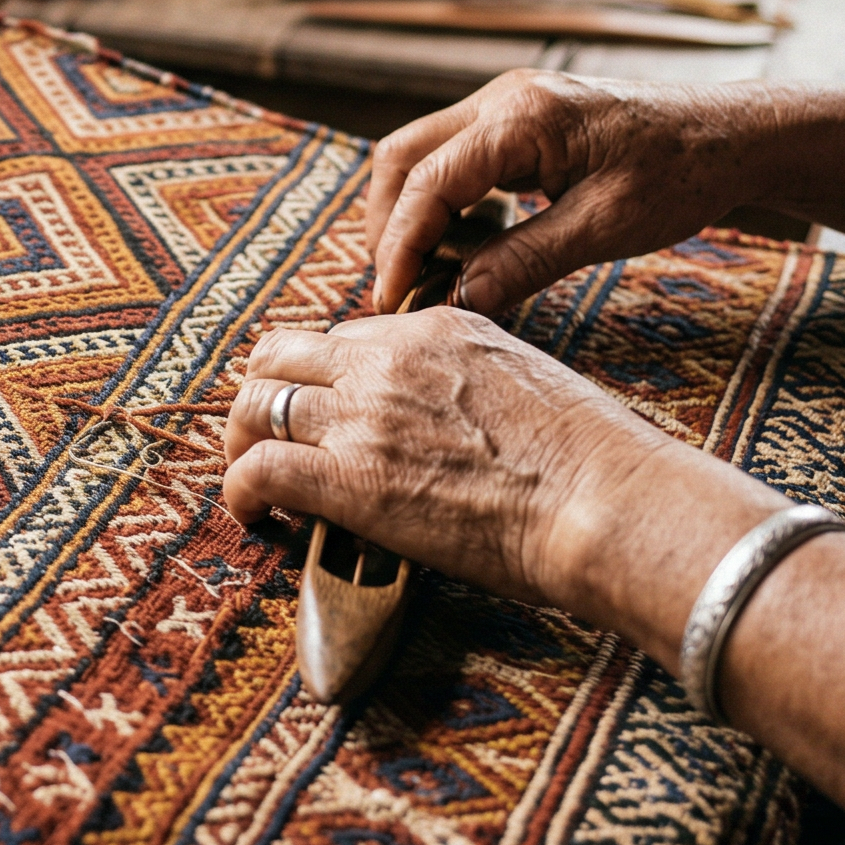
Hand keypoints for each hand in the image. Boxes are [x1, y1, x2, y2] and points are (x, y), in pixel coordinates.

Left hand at [222, 310, 785, 646]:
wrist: (605, 500)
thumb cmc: (592, 461)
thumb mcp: (525, 381)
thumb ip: (469, 382)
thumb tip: (447, 419)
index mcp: (435, 329)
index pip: (344, 338)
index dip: (321, 379)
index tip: (323, 416)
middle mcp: (387, 361)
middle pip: (279, 355)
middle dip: (262, 394)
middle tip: (264, 437)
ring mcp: (361, 417)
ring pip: (254, 407)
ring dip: (242, 443)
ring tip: (252, 482)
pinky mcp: (346, 479)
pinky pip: (255, 469)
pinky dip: (239, 492)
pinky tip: (252, 515)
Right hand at [363, 70, 844, 315]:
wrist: (734, 136)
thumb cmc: (682, 175)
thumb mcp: (604, 228)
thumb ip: (524, 261)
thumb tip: (459, 300)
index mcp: (522, 117)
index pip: (428, 181)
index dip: (401, 245)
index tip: (391, 299)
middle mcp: (503, 99)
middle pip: (403, 157)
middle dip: (391, 225)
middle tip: (401, 286)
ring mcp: (508, 105)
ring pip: (423, 155)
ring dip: (417, 215)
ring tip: (438, 272)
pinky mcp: (519, 121)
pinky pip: (457, 159)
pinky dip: (449, 204)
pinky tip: (477, 245)